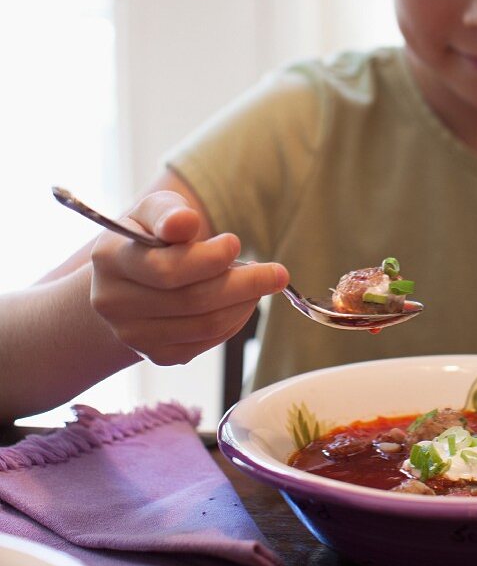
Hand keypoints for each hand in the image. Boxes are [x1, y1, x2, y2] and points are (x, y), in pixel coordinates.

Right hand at [89, 190, 288, 364]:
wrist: (126, 280)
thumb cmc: (149, 236)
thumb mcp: (153, 210)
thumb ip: (169, 212)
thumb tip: (185, 223)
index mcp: (110, 259)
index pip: (167, 269)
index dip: (209, 259)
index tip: (236, 243)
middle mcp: (114, 303)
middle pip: (192, 301)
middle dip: (244, 285)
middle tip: (277, 273)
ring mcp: (133, 335)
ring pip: (204, 325)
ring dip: (244, 303)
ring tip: (262, 282)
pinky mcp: (156, 355)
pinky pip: (206, 342)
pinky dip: (235, 321)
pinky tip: (243, 301)